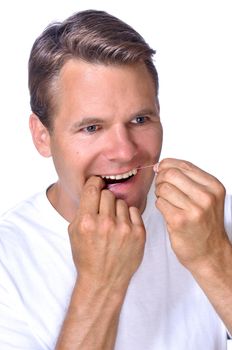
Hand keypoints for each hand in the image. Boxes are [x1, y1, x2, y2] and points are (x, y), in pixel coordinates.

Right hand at [68, 176, 145, 292]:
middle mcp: (106, 224)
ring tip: (113, 224)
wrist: (104, 280)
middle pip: (108, 194)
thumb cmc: (87, 256)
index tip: (96, 185)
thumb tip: (92, 188)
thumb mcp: (74, 233)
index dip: (94, 183)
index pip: (93, 188)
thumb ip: (82, 209)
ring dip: (116, 209)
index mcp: (87, 222)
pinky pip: (134, 210)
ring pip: (121, 202)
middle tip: (103, 212)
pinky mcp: (139, 234)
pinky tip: (123, 227)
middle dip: (104, 200)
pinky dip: (128, 216)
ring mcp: (124, 229)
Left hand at [154, 158, 227, 268]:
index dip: (167, 166)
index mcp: (213, 186)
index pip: (183, 164)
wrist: (210, 253)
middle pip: (171, 174)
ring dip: (159, 193)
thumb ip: (187, 179)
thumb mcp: (205, 197)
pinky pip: (160, 202)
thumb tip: (161, 165)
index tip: (162, 171)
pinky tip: (167, 212)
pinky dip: (159, 205)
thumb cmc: (204, 224)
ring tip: (166, 202)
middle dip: (161, 179)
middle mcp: (206, 196)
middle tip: (162, 188)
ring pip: (163, 188)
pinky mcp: (180, 221)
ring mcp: (194, 209)